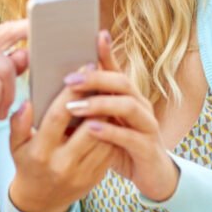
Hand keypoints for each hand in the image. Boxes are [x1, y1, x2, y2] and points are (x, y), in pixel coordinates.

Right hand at [8, 79, 114, 211]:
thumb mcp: (15, 145)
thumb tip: (26, 102)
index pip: (58, 117)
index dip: (72, 93)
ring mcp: (81, 174)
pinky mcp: (95, 178)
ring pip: (104, 138)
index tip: (83, 69)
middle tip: (104, 78)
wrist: (40, 201)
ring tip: (109, 93)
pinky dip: (112, 130)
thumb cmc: (27, 163)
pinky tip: (111, 114)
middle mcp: (62, 164)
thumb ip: (18, 124)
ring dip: (109, 114)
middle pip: (87, 127)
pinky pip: (109, 150)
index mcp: (40, 152)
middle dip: (98, 100)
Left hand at [65, 30, 179, 201]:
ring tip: (75, 106)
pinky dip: (110, 131)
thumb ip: (86, 103)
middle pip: (121, 82)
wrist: (151, 176)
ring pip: (129, 106)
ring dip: (100, 104)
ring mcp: (147, 125)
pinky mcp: (148, 148)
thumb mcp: (103, 120)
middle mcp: (140, 105)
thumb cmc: (120, 143)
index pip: (115, 68)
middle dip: (95, 78)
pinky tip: (91, 130)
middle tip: (69, 80)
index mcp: (127, 95)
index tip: (93, 35)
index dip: (106, 52)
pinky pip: (131, 136)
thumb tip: (61, 87)